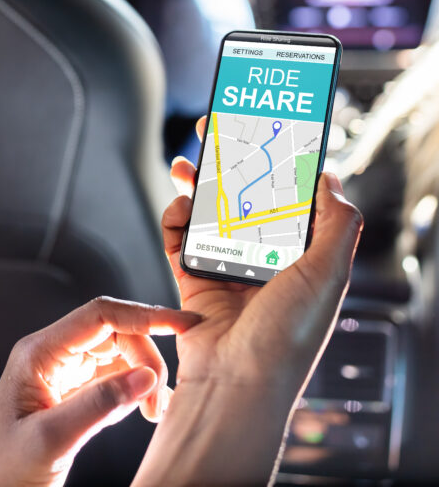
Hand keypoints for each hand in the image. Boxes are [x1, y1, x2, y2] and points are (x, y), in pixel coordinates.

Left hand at [0, 297, 200, 486]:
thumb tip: (145, 376)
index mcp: (39, 353)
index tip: (179, 323)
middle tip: (160, 395)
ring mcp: (64, 374)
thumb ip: (98, 405)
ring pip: (118, 354)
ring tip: (154, 410)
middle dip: (145, 356)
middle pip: (115, 332)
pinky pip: (114, 378)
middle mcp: (52, 356)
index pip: (100, 315)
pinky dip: (136, 390)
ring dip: (143, 375)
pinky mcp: (74, 395)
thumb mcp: (51, 440)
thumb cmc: (2, 473)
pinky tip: (143, 410)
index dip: (144, 315)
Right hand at [133, 117, 362, 485]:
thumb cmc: (286, 337)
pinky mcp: (192, 278)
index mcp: (297, 255)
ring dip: (196, 183)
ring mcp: (225, 266)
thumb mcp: (327, 274)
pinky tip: (179, 206)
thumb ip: (336, 223)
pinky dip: (175, 217)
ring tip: (187, 163)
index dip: (274, 161)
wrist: (237, 382)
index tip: (263, 131)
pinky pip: (178, 238)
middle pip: (241, 196)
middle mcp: (261, 257)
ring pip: (207, 211)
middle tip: (214, 130)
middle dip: (227, 161)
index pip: (286, 195)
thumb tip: (329, 177)